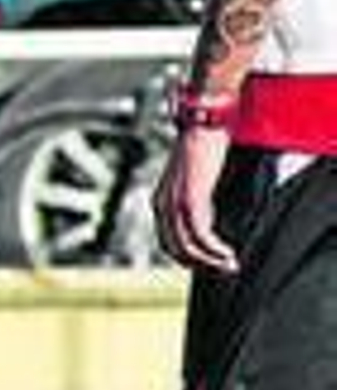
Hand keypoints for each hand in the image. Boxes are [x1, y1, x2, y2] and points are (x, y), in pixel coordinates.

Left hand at [152, 125, 236, 271]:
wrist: (205, 121)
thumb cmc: (205, 146)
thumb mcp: (196, 179)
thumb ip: (196, 199)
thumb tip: (208, 220)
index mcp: (159, 200)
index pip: (167, 241)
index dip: (187, 257)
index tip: (209, 262)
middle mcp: (161, 204)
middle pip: (174, 248)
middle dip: (199, 264)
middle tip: (223, 269)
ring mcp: (174, 202)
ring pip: (188, 246)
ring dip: (210, 261)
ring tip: (230, 265)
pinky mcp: (191, 198)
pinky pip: (201, 235)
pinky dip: (214, 249)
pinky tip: (229, 254)